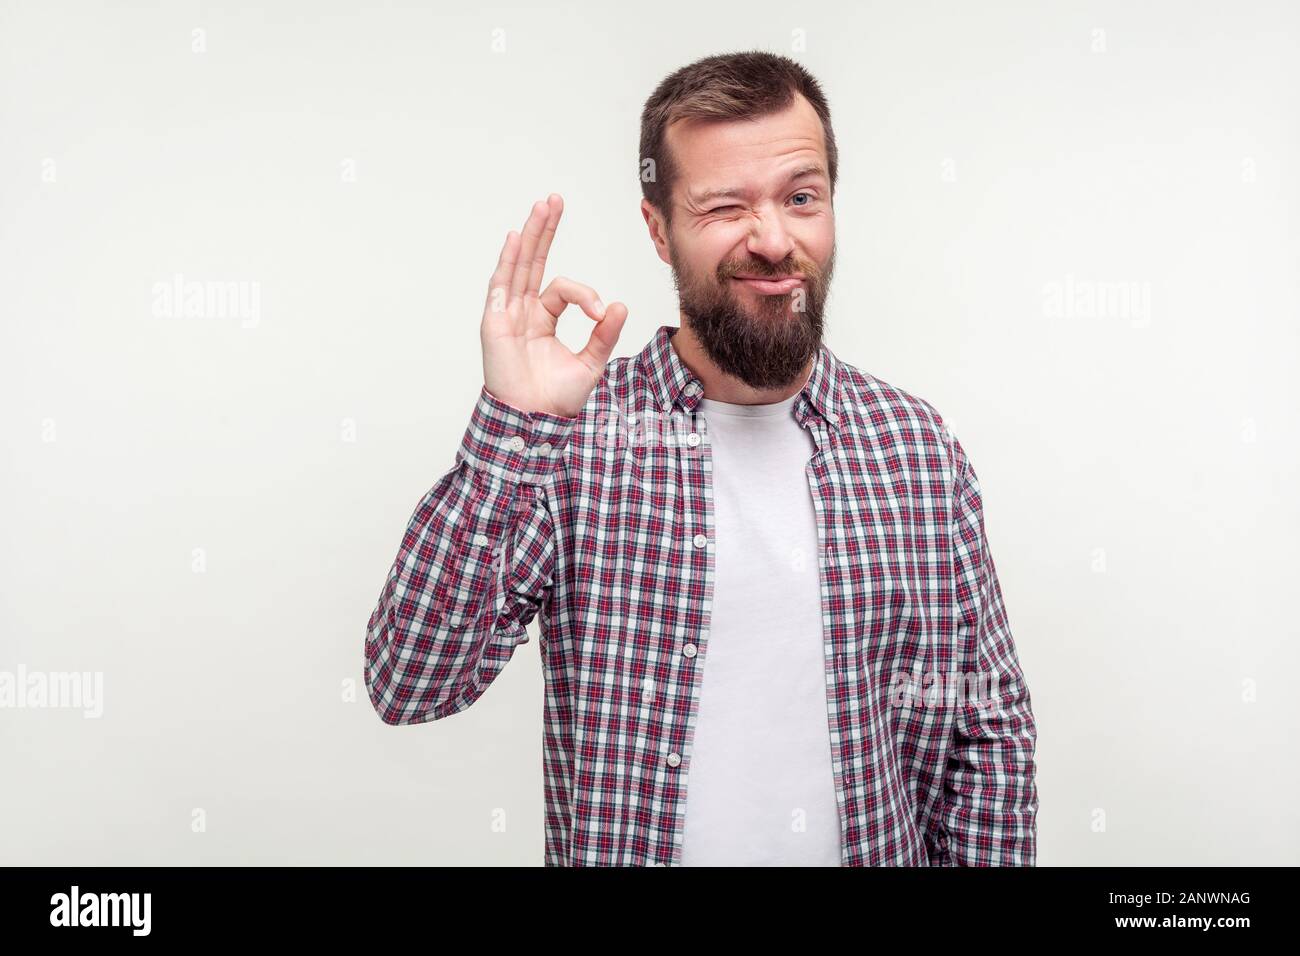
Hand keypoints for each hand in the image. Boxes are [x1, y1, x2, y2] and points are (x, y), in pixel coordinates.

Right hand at [480, 194, 627, 417]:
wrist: (535, 421)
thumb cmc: (556, 398)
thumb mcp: (591, 362)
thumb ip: (605, 333)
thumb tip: (620, 305)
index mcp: (543, 320)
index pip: (562, 289)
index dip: (584, 294)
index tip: (598, 311)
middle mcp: (523, 313)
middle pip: (533, 262)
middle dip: (545, 230)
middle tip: (555, 201)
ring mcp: (507, 315)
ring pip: (519, 266)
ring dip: (530, 235)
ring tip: (542, 207)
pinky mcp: (496, 323)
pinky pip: (501, 287)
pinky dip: (507, 261)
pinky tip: (514, 238)